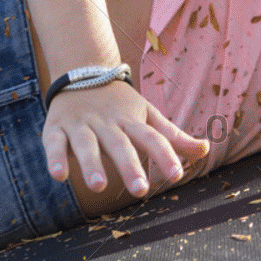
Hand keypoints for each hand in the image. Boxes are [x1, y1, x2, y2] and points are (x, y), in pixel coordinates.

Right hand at [42, 80, 209, 197]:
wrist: (82, 71)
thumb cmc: (120, 104)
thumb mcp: (147, 116)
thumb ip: (173, 137)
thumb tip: (206, 150)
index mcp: (132, 121)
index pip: (152, 138)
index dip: (165, 155)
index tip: (177, 174)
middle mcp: (108, 123)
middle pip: (120, 144)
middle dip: (130, 166)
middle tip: (140, 189)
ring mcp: (82, 124)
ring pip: (87, 144)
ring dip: (92, 163)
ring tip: (99, 185)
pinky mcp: (57, 127)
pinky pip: (54, 143)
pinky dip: (55, 157)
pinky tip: (59, 176)